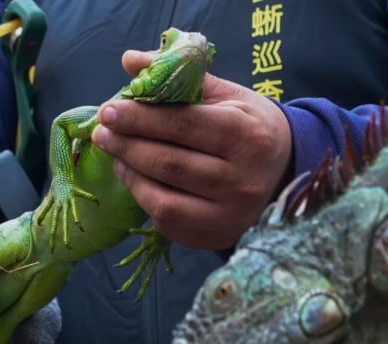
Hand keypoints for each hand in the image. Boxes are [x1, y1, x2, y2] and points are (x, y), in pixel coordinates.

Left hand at [92, 50, 291, 248]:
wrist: (285, 171)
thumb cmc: (251, 127)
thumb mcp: (227, 95)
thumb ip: (179, 77)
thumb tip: (130, 61)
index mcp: (247, 137)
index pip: (183, 125)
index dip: (140, 118)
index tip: (109, 110)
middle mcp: (242, 181)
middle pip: (169, 164)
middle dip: (127, 145)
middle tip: (102, 132)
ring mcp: (230, 215)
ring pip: (164, 200)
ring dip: (130, 174)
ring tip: (115, 154)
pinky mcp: (217, 236)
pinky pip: (169, 223)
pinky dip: (145, 199)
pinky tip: (136, 179)